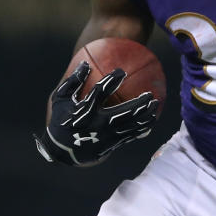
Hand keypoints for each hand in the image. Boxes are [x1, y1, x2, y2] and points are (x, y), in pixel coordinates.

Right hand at [34, 61, 159, 165]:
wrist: (61, 151)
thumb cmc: (61, 119)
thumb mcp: (59, 99)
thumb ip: (72, 82)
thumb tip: (85, 63)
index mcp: (84, 111)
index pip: (99, 93)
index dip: (111, 81)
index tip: (121, 72)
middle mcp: (97, 125)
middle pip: (123, 113)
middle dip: (138, 104)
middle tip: (150, 94)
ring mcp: (106, 137)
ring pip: (130, 126)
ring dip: (144, 116)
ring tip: (155, 105)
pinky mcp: (111, 145)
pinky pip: (130, 136)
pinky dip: (142, 128)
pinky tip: (151, 120)